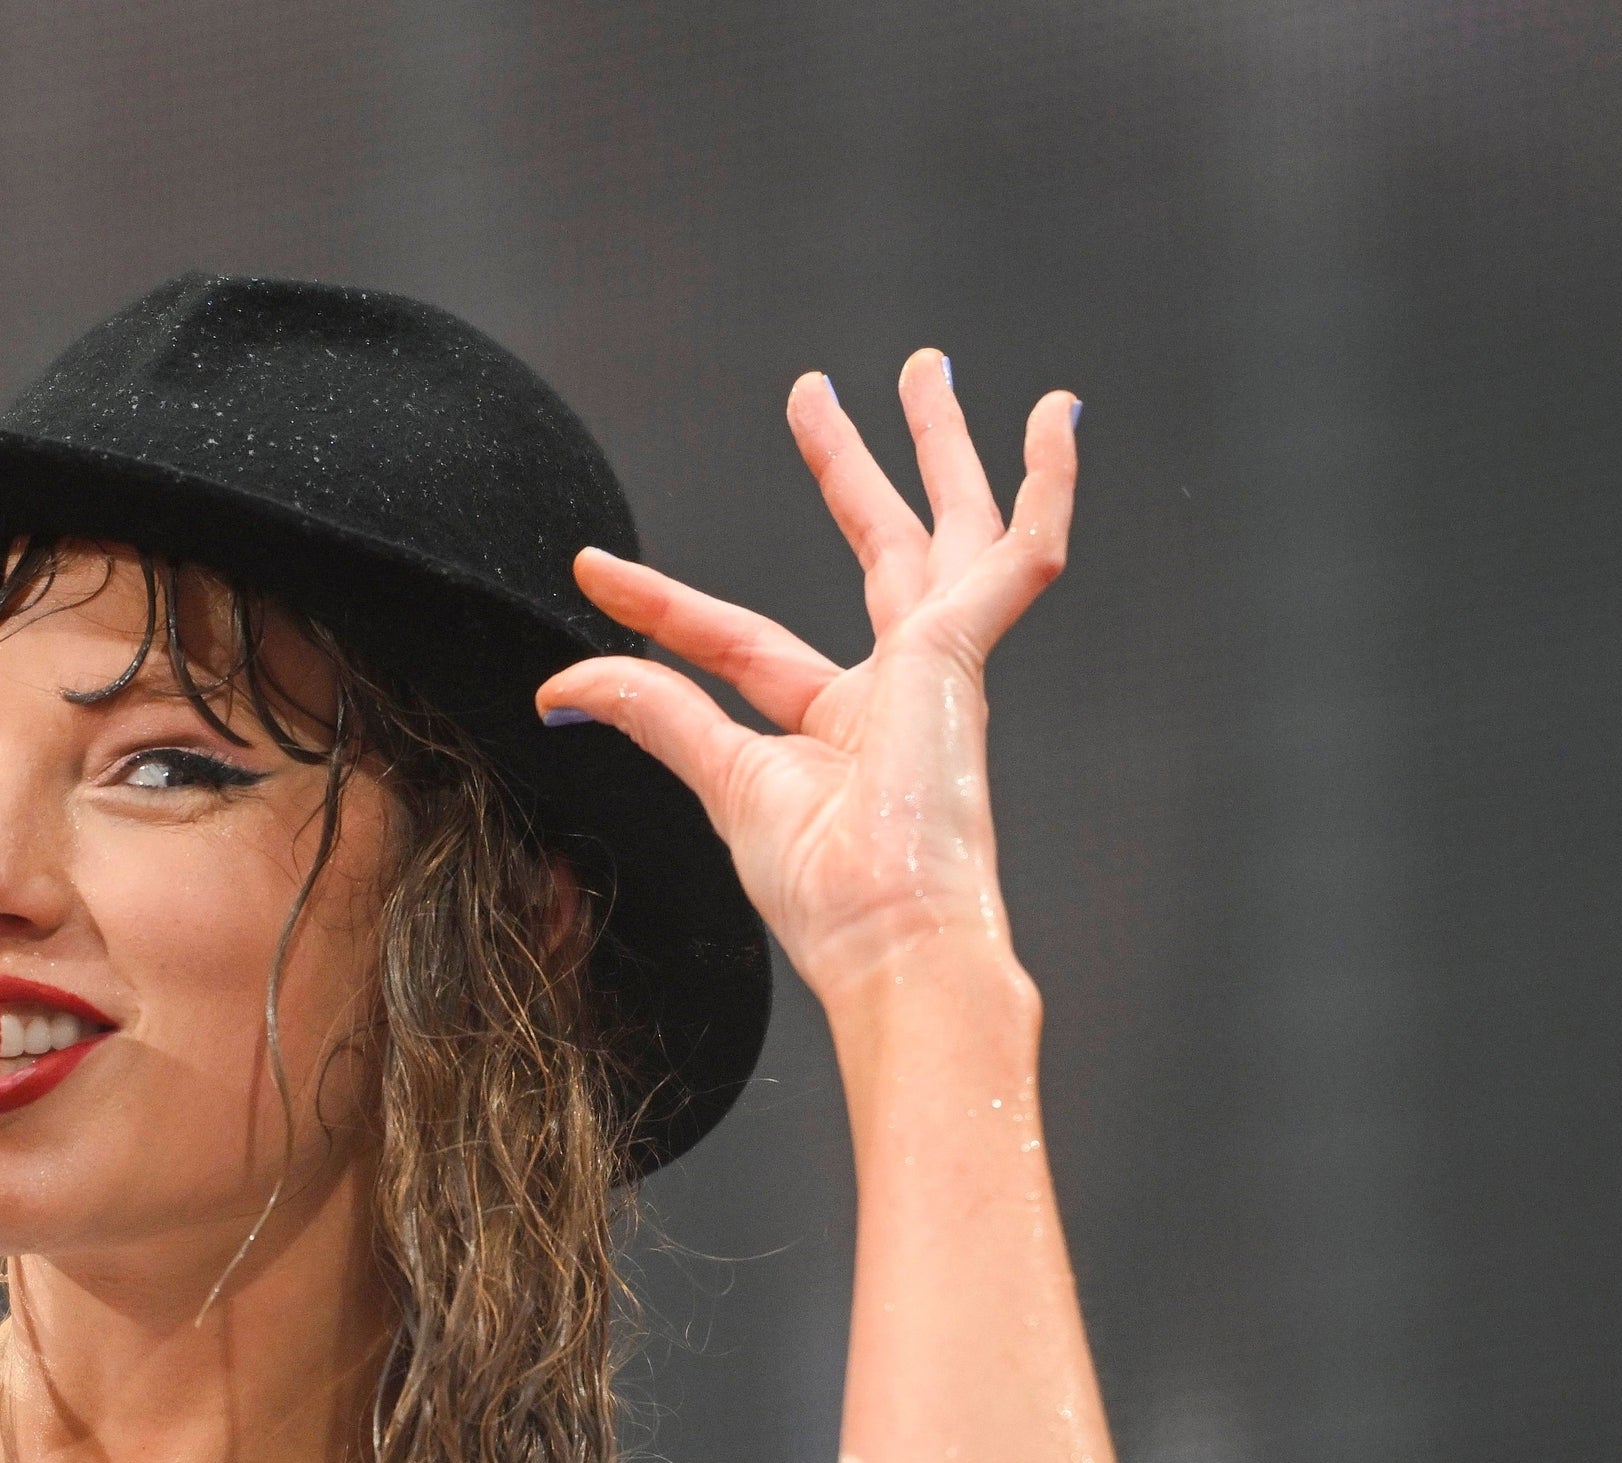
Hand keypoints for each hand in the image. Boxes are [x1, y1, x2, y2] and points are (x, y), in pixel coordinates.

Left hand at [536, 354, 1075, 1008]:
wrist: (893, 934)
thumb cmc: (828, 892)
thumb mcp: (723, 781)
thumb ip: (654, 715)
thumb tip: (559, 689)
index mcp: (840, 731)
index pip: (742, 642)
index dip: (666, 608)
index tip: (594, 571)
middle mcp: (899, 690)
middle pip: (875, 553)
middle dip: (850, 472)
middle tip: (820, 393)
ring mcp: (941, 667)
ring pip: (950, 528)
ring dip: (938, 447)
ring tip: (922, 368)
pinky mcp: (967, 647)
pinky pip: (1023, 549)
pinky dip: (1046, 483)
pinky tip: (1061, 416)